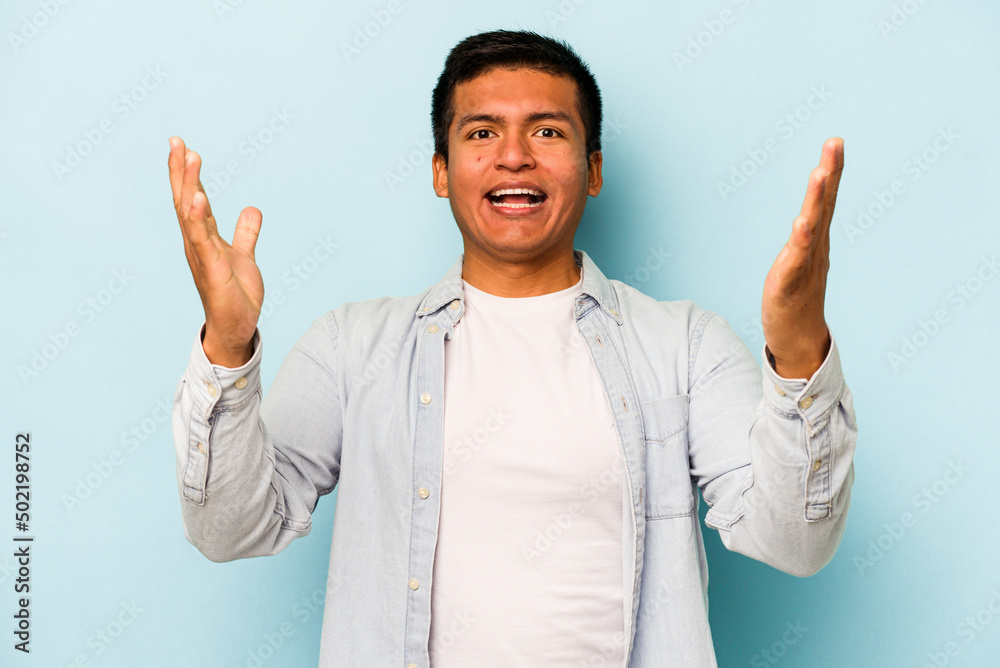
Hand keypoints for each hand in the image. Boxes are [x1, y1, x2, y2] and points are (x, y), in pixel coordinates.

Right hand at [168, 136, 263, 367]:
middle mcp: (196, 243)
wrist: (235, 328)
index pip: (193, 199)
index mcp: (203, 238)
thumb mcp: (244, 257)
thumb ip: (246, 234)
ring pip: (190, 214)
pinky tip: (198, 198)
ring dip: (189, 185)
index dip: (188, 174)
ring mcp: (201, 255)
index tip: (183, 146)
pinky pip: (202, 239)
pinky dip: (199, 218)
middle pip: (185, 200)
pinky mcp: (210, 268)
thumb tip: (252, 210)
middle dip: (180, 171)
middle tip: (176, 141)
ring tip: (189, 157)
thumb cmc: (235, 295)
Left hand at [761, 137, 843, 379]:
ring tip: (820, 174)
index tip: (836, 142)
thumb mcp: (801, 260)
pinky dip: (798, 242)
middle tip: (835, 143)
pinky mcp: (788, 286)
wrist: (798, 342)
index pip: (825, 201)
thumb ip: (806, 235)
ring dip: (816, 201)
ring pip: (810, 229)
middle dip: (829, 173)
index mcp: (816, 241)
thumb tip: (810, 213)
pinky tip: (801, 224)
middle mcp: (814, 250)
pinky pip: (794, 261)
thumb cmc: (798, 298)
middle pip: (823, 206)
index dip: (831, 172)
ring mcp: (804, 267)